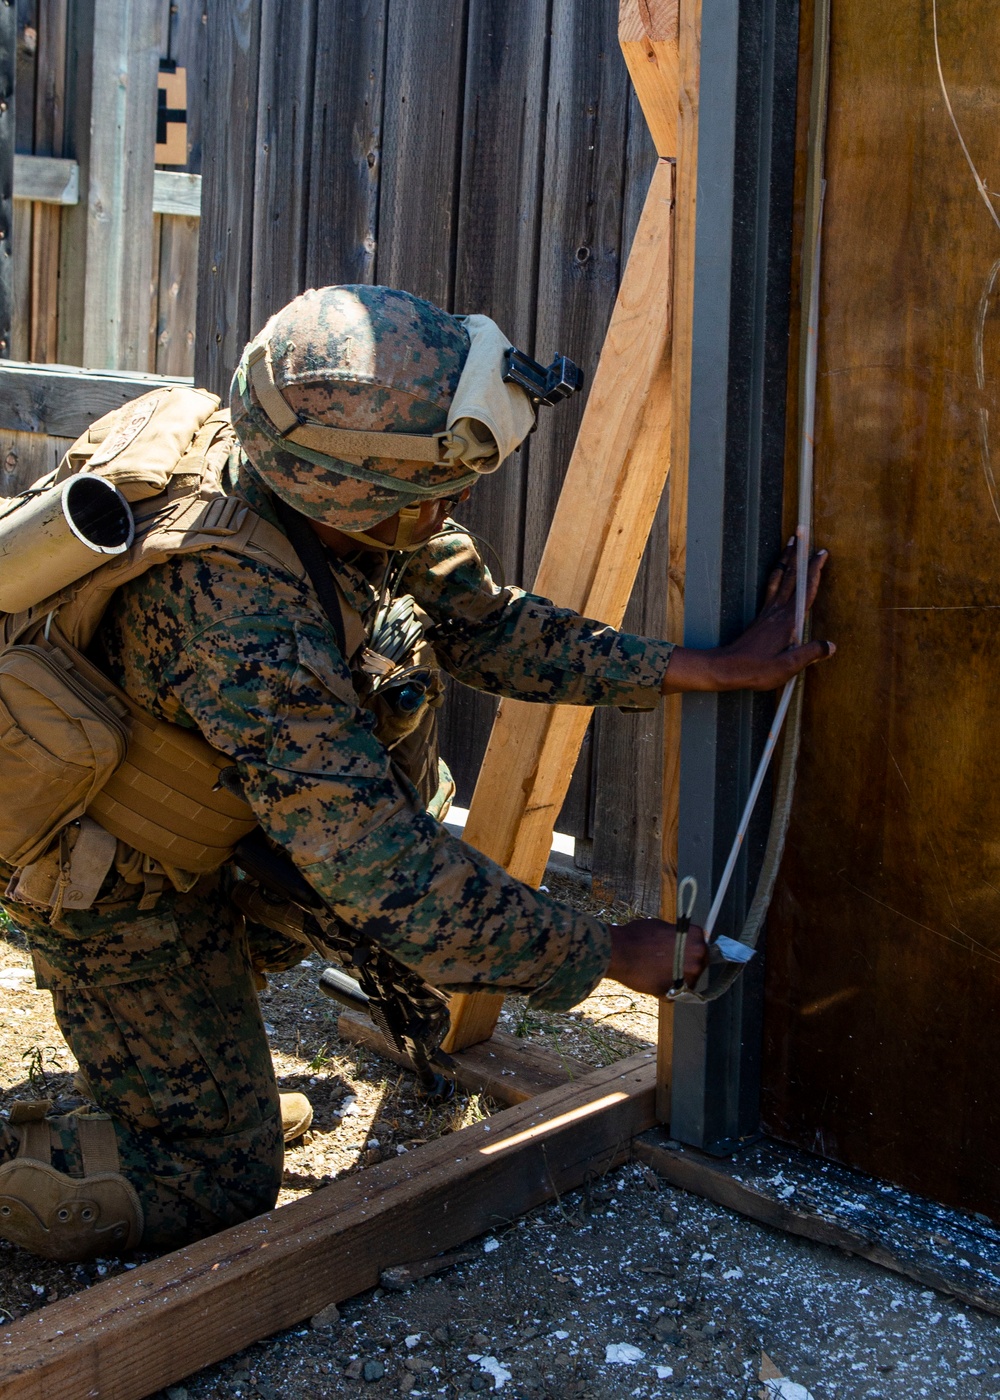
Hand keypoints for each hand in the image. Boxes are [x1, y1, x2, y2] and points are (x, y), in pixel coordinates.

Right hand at [607, 918, 707, 996]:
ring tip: (657, 973)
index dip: (689, 950)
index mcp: (696, 937)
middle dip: (686, 965)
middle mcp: (698, 956)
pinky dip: (667, 991)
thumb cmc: (637, 936)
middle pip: (699, 964)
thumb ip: (677, 936)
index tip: (680, 952)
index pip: (702, 946)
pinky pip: (677, 994)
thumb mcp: (662, 927)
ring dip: (677, 979)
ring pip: (689, 981)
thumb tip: (681, 941)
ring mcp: (690, 976)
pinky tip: (653, 982)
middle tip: (668, 963)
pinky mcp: (678, 993)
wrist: (618, 952)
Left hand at [661, 541, 833, 693]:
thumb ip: (811, 653)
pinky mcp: (761, 617)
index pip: (805, 590)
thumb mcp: (788, 666)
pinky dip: (777, 575)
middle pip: (791, 577)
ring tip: (791, 544)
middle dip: (800, 554)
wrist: (727, 669)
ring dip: (787, 560)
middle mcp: (777, 611)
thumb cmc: (757, 670)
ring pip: (779, 578)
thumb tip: (831, 646)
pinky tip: (778, 572)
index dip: (814, 570)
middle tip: (803, 532)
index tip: (822, 553)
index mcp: (788, 621)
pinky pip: (771, 588)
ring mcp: (767, 612)